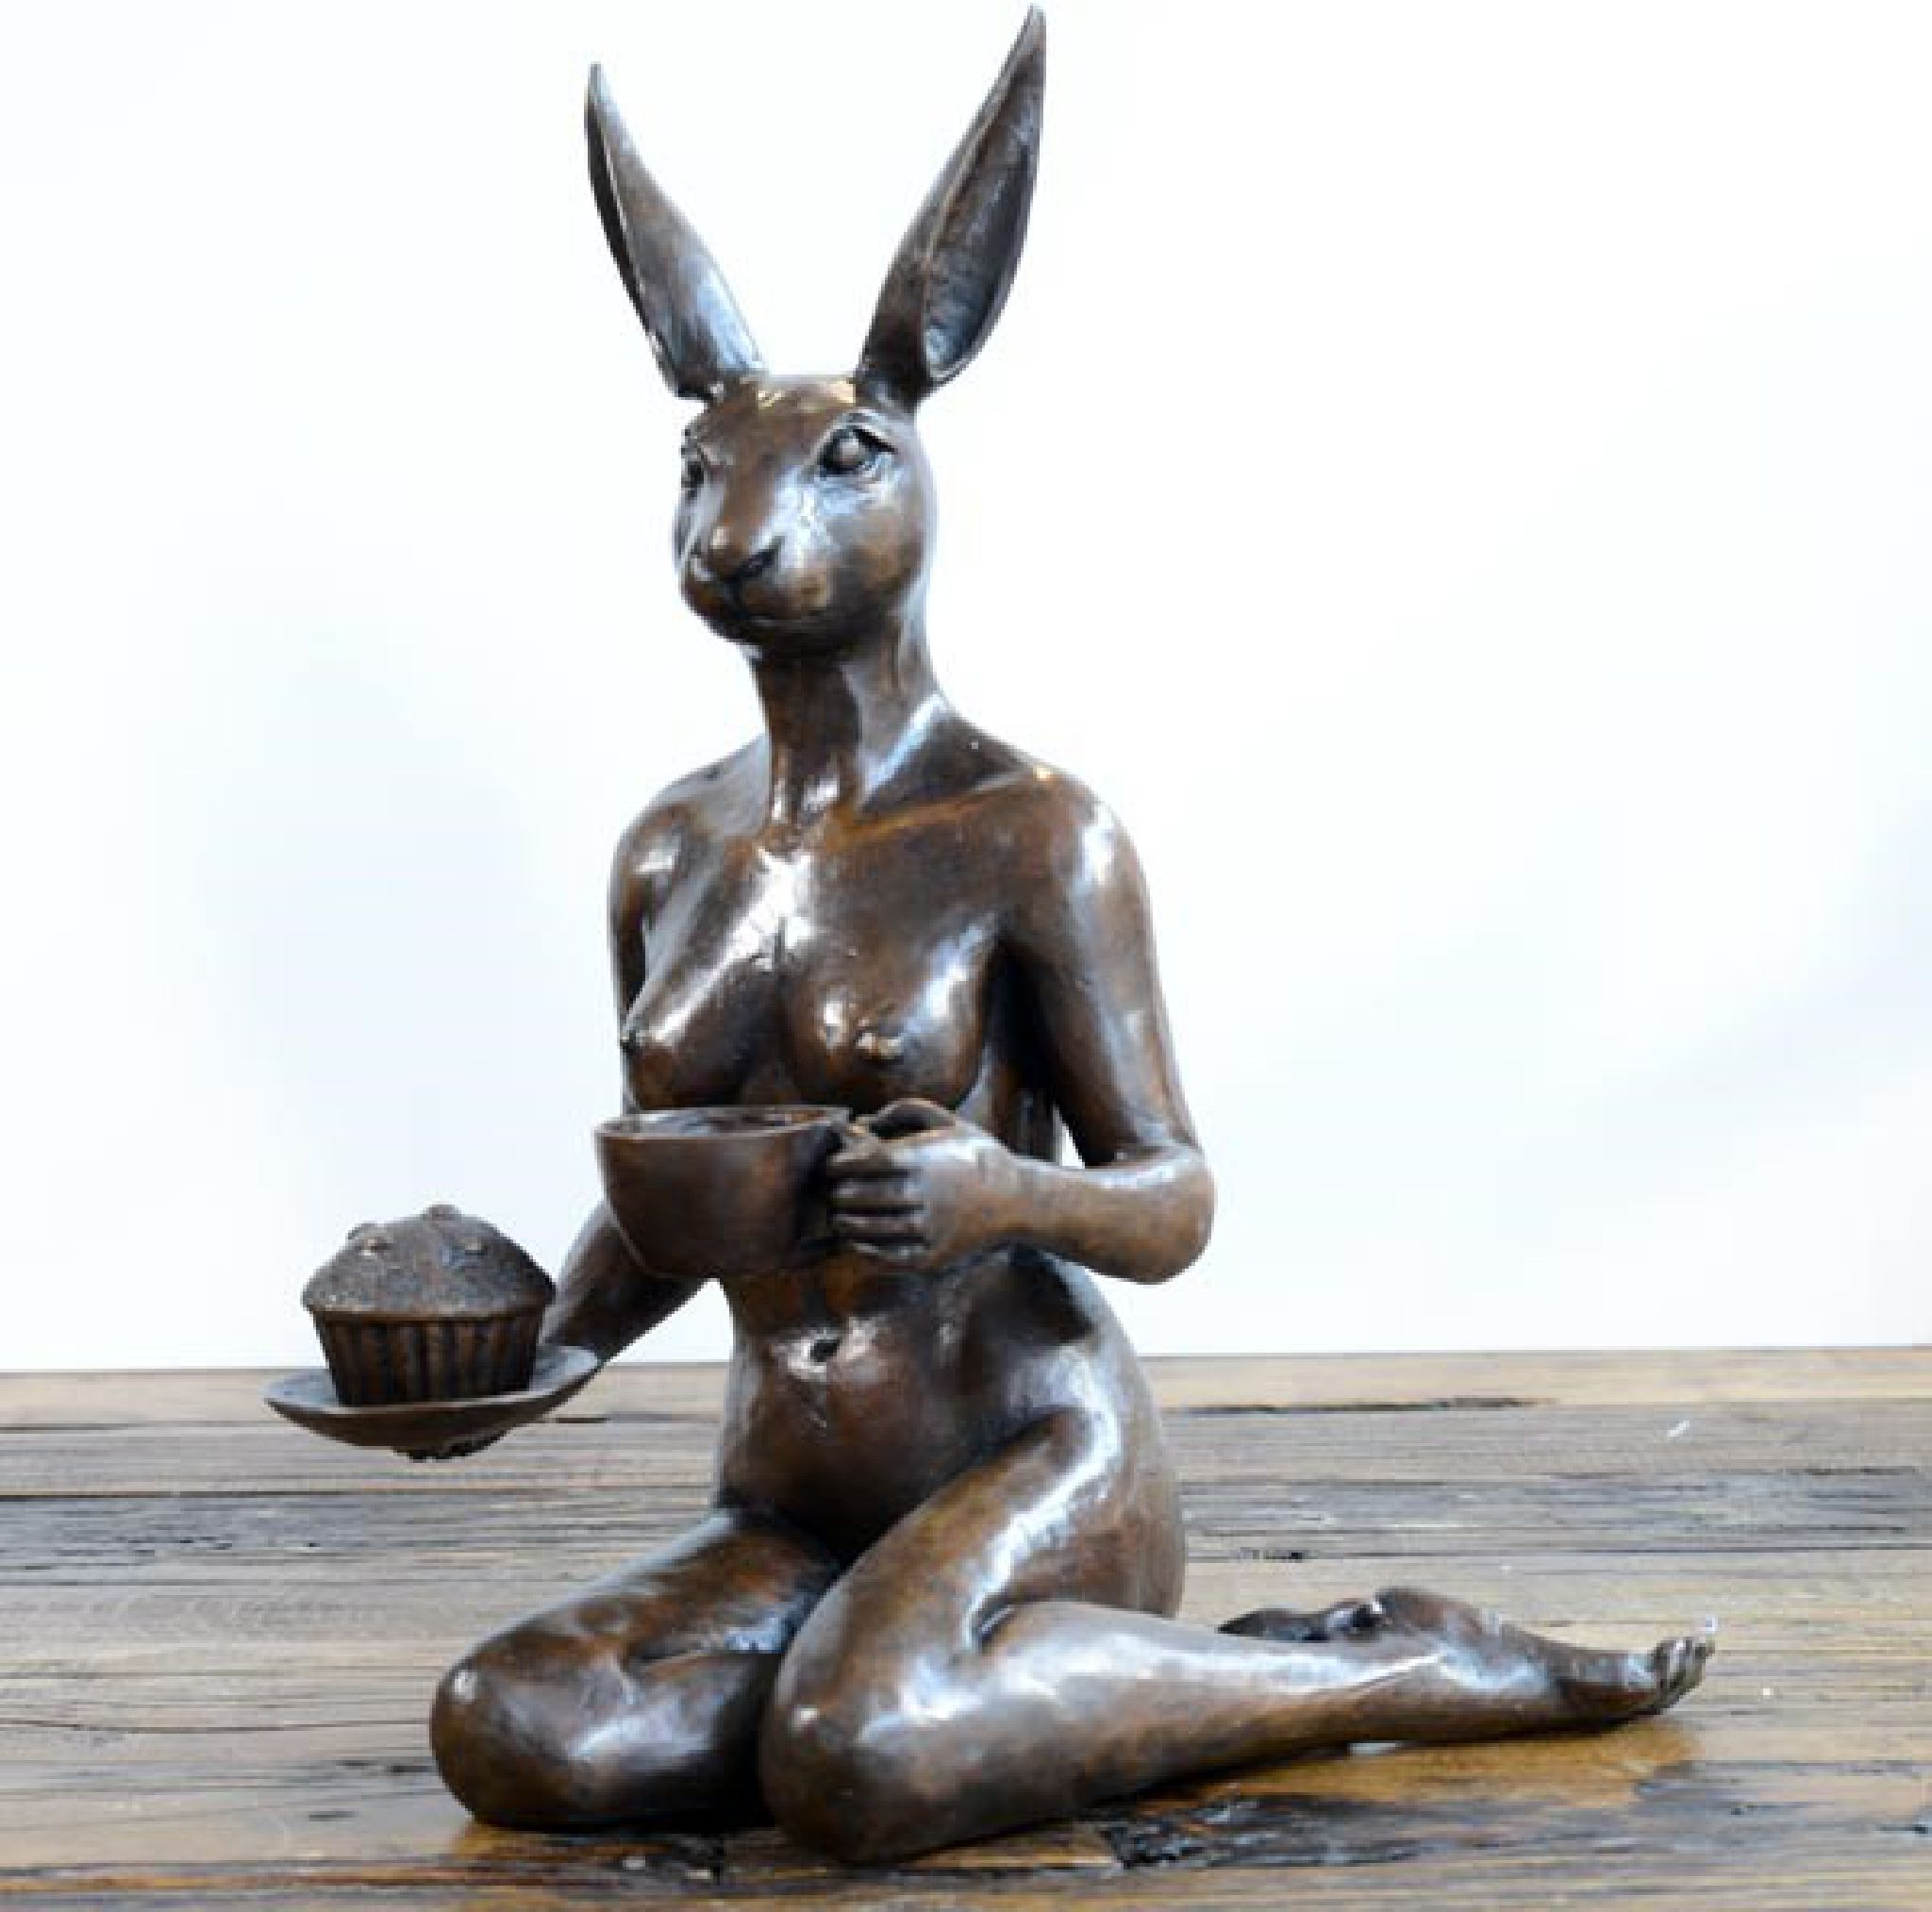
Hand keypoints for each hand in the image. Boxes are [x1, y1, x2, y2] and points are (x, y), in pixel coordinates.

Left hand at [825, 1100, 1024, 1272]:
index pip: (866, 1163)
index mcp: (924, 1160)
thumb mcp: (949, 1122)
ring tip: (837, 1219)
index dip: (840, 1165)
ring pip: (872, 1229)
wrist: (1018, 1200)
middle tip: (830, 1195)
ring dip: (847, 1225)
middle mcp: (925, 1195)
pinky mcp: (934, 1256)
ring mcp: (930, 1229)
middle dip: (839, 1196)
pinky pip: (890, 1258)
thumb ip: (907, 1110)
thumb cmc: (977, 1156)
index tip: (830, 1167)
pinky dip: (867, 1253)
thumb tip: (864, 1121)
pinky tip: (856, 1245)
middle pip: (863, 1197)